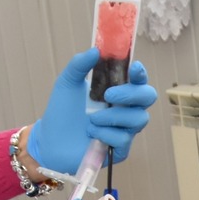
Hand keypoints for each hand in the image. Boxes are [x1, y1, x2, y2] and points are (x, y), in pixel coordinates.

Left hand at [26, 49, 157, 172]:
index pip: (139, 80)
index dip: (141, 73)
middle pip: (148, 97)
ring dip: (113, 117)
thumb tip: (95, 50)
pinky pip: (124, 139)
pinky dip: (105, 134)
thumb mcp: (67, 83)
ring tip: (92, 119)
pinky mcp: (120, 148)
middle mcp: (125, 108)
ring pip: (138, 119)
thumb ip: (79, 65)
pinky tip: (91, 134)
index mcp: (117, 90)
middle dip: (131, 94)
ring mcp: (125, 129)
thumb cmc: (62, 111)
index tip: (134, 68)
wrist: (50, 140)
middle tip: (108, 95)